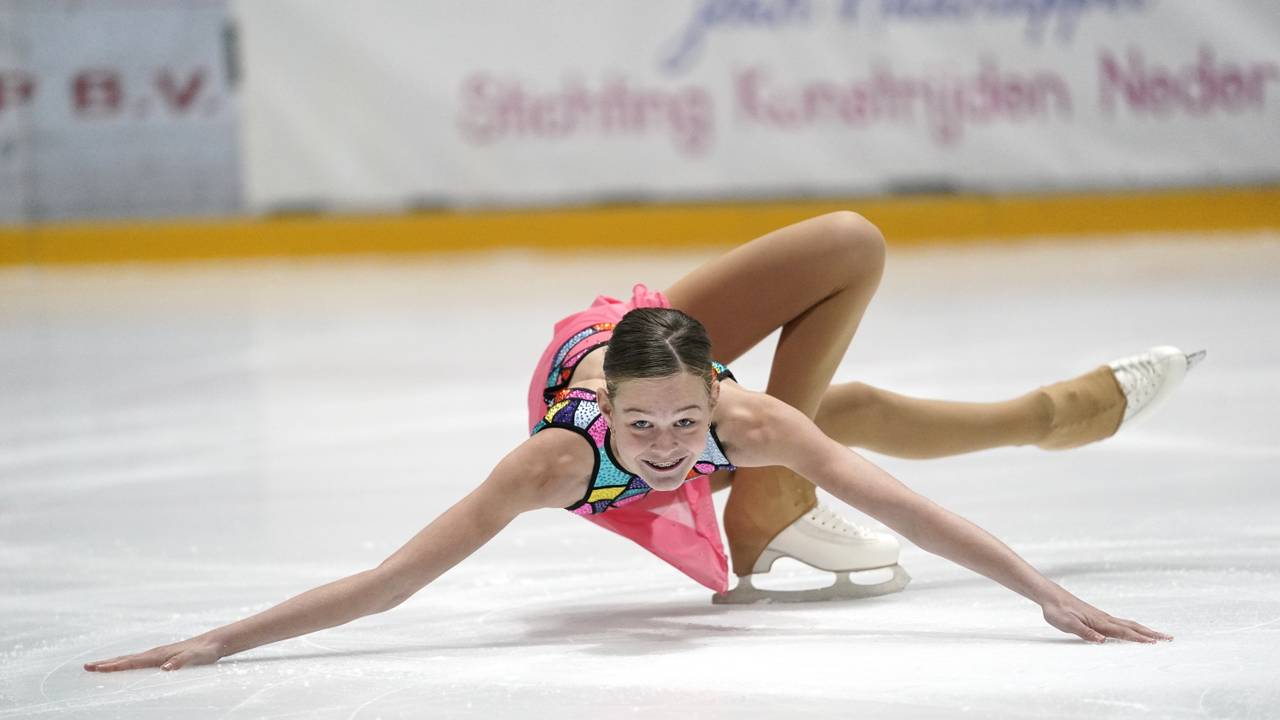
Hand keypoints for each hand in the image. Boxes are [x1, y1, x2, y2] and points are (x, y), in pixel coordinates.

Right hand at [84, 636, 223, 672]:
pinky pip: (138, 661)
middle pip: (125, 658)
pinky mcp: (162, 656)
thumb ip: (181, 662)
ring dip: (113, 662)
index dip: (114, 666)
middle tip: (86, 666)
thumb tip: (165, 668)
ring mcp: (158, 654)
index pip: (131, 662)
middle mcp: (156, 653)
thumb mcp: (195, 658)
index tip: (97, 668)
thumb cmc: (205, 652)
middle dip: (106, 663)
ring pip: (130, 658)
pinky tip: (124, 666)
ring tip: (98, 665)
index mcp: (159, 655)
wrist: (214, 642)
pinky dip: (125, 663)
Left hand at [1041, 595, 1171, 643]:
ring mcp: (1103, 617)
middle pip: (1132, 627)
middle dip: (1151, 634)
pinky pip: (1121, 623)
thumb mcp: (1067, 624)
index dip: (1138, 639)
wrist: (1050, 596)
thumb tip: (1102, 640)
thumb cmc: (1057, 610)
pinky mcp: (1098, 617)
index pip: (1123, 632)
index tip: (1155, 643)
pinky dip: (1133, 628)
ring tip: (1159, 636)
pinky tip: (1134, 631)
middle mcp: (1104, 618)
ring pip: (1128, 624)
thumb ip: (1084, 632)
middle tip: (1169, 638)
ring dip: (1145, 630)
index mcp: (1099, 622)